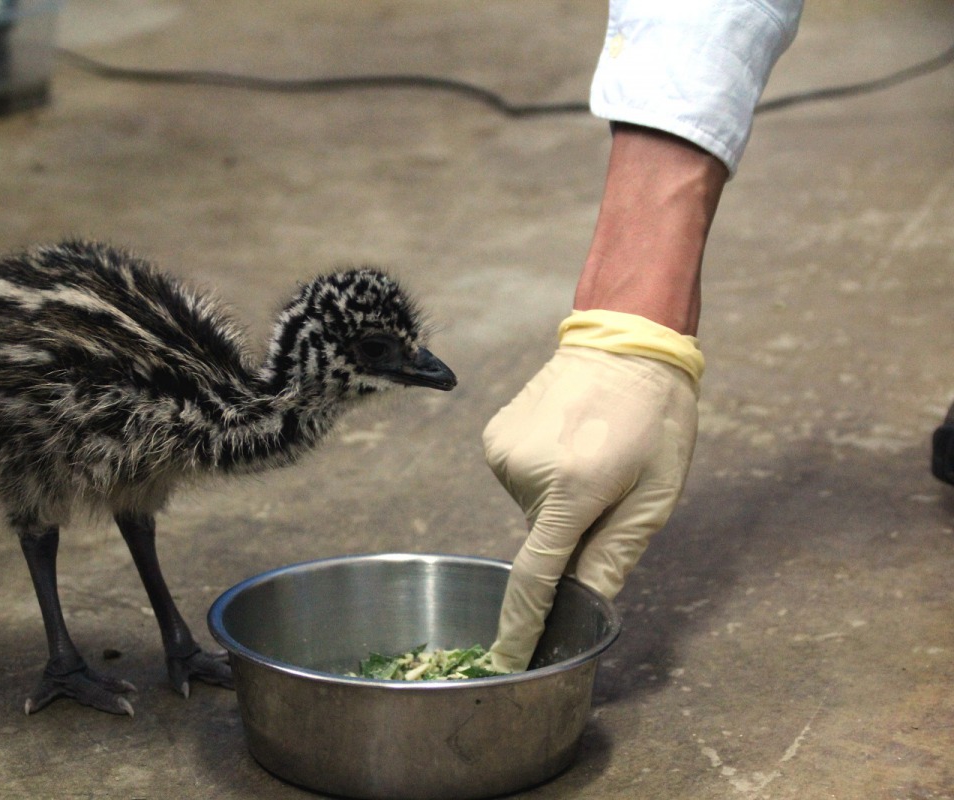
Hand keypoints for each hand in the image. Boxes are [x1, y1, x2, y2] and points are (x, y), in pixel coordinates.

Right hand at [483, 310, 700, 672]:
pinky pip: (517, 480)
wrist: (625, 340)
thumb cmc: (656, 418)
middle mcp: (527, 471)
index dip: (521, 625)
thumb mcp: (656, 492)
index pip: (535, 574)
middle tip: (608, 486)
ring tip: (588, 454)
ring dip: (556, 500)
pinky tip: (566, 441)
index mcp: (574, 488)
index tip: (505, 661)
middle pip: (541, 538)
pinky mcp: (493, 436)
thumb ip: (616, 553)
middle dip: (570, 531)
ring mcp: (503, 451)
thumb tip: (586, 604)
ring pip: (529, 508)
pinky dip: (540, 475)